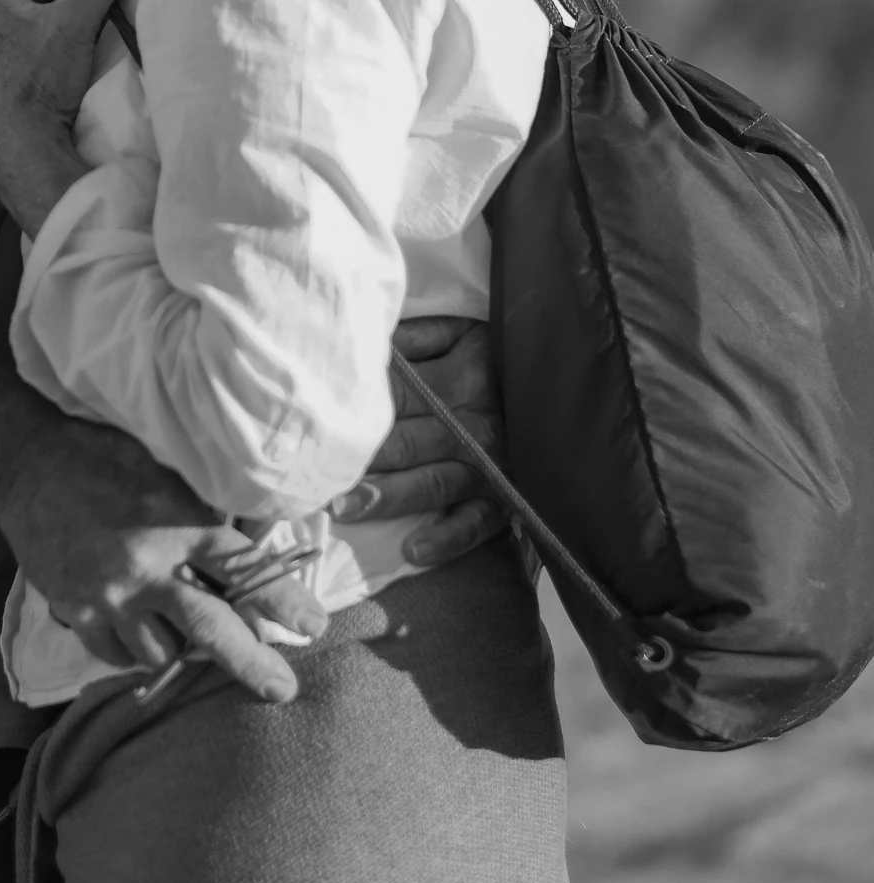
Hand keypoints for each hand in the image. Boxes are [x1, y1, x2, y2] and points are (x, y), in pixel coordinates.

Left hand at [0, 0, 143, 232]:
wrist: (27, 145)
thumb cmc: (44, 77)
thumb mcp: (78, 20)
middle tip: (100, 15)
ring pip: (39, 20)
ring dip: (68, 24)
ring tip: (89, 41)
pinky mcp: (2, 81)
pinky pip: (34, 50)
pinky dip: (56, 50)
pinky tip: (72, 68)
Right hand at [0, 411, 325, 703]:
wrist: (27, 465)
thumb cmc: (105, 457)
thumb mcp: (165, 470)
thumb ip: (201, 514)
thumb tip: (248, 551)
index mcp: (177, 523)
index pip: (244, 569)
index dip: (284, 600)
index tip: (314, 624)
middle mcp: (147, 566)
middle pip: (211, 629)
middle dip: (252, 663)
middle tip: (282, 688)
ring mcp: (108, 596)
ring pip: (161, 652)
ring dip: (182, 650)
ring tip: (193, 644)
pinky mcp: (76, 612)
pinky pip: (118, 656)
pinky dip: (136, 651)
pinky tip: (144, 637)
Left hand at [337, 316, 506, 567]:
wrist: (567, 386)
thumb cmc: (499, 357)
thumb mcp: (463, 331)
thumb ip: (416, 336)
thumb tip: (367, 343)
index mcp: (457, 377)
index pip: (396, 392)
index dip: (355, 409)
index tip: (315, 425)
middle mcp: (470, 422)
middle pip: (406, 440)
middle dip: (361, 459)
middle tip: (315, 475)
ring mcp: (489, 463)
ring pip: (432, 481)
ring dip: (390, 497)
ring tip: (346, 508)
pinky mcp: (507, 496)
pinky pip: (476, 522)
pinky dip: (447, 538)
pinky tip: (412, 551)